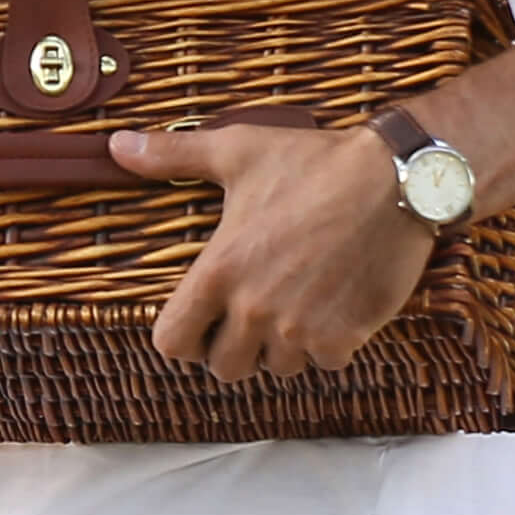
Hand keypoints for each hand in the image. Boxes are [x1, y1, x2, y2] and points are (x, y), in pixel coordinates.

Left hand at [115, 123, 434, 381]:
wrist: (398, 179)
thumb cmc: (313, 163)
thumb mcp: (237, 151)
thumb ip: (173, 156)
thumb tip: (117, 146)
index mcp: (219, 272)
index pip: (172, 343)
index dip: (181, 339)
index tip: (198, 324)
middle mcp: (254, 308)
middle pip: (224, 368)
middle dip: (233, 349)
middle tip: (251, 317)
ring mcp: (300, 327)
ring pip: (278, 367)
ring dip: (282, 347)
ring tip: (295, 306)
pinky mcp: (345, 336)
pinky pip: (324, 363)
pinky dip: (328, 345)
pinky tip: (334, 308)